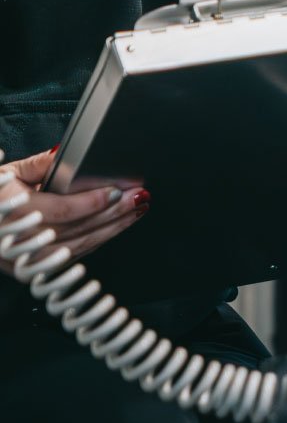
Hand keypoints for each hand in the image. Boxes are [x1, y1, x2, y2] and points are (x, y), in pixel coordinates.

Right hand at [0, 148, 147, 277]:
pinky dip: (97, 241)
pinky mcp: (33, 269)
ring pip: (77, 247)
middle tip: (138, 197)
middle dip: (112, 214)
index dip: (91, 202)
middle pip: (74, 230)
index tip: (116, 191)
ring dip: (111, 229)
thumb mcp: (8, 173)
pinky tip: (115, 227)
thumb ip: (42, 164)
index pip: (59, 211)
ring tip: (135, 211)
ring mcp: (25, 260)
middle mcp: (17, 241)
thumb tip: (68, 153)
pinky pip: (72, 256)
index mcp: (10, 213)